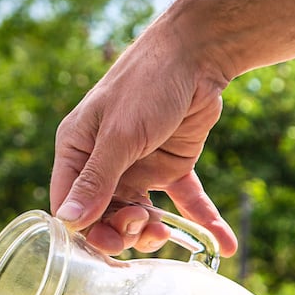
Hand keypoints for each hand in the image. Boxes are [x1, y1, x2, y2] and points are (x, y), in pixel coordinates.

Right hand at [49, 16, 238, 256]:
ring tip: (167, 233)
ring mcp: (137, 166)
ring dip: (153, 231)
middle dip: (122, 230)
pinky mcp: (171, 166)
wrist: (198, 51)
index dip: (86, 229)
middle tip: (143, 226)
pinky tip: (225, 244)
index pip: (70, 203)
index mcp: (77, 150)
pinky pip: (183, 202)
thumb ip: (96, 180)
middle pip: (104, 215)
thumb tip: (69, 221)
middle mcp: (103, 162)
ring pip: (139, 215)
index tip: (109, 243)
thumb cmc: (147, 83)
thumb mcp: (120, 135)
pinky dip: (202, 222)